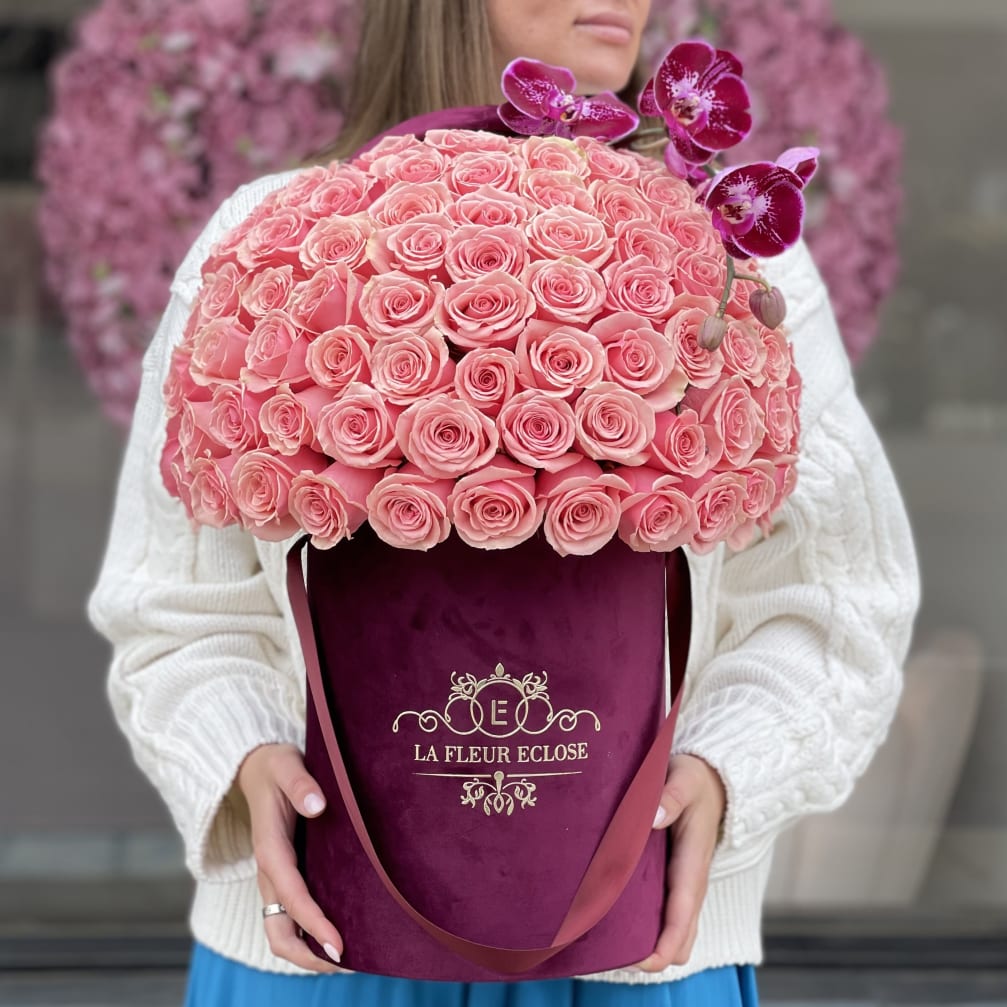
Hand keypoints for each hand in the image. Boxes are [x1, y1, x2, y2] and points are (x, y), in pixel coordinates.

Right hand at [237, 742, 350, 973]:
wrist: (257, 768)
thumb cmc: (276, 766)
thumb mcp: (286, 765)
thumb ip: (300, 783)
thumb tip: (317, 805)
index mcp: (270, 849)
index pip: (292, 897)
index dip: (314, 924)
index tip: (339, 946)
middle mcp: (270, 873)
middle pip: (278, 933)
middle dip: (309, 956)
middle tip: (349, 963)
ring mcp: (276, 880)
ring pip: (283, 933)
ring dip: (311, 953)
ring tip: (351, 960)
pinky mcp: (285, 879)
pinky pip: (292, 918)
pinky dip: (312, 935)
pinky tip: (343, 934)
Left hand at [633, 753, 726, 971]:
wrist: (713, 779)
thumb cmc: (695, 779)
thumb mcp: (684, 779)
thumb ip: (671, 797)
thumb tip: (653, 816)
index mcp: (693, 862)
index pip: (683, 914)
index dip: (667, 944)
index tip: (644, 961)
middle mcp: (691, 881)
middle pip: (681, 935)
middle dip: (655, 953)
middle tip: (615, 954)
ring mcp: (684, 883)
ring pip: (675, 929)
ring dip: (652, 942)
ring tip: (613, 945)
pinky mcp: (676, 878)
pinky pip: (667, 913)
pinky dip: (650, 926)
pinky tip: (621, 921)